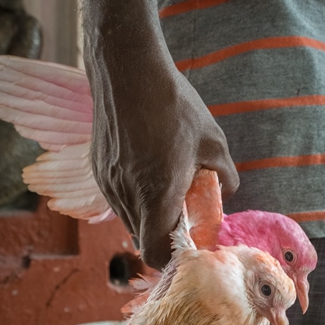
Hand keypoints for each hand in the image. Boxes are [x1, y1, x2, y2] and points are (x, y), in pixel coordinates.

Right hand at [88, 54, 238, 269]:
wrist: (126, 68)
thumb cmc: (174, 104)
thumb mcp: (213, 141)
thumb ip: (225, 176)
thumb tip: (226, 192)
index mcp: (156, 194)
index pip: (155, 253)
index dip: (172, 255)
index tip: (188, 241)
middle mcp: (126, 195)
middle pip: (142, 239)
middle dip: (163, 234)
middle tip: (182, 211)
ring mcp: (107, 184)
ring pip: (129, 219)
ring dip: (148, 215)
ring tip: (164, 185)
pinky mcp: (98, 169)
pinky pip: (117, 198)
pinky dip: (134, 197)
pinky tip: (146, 168)